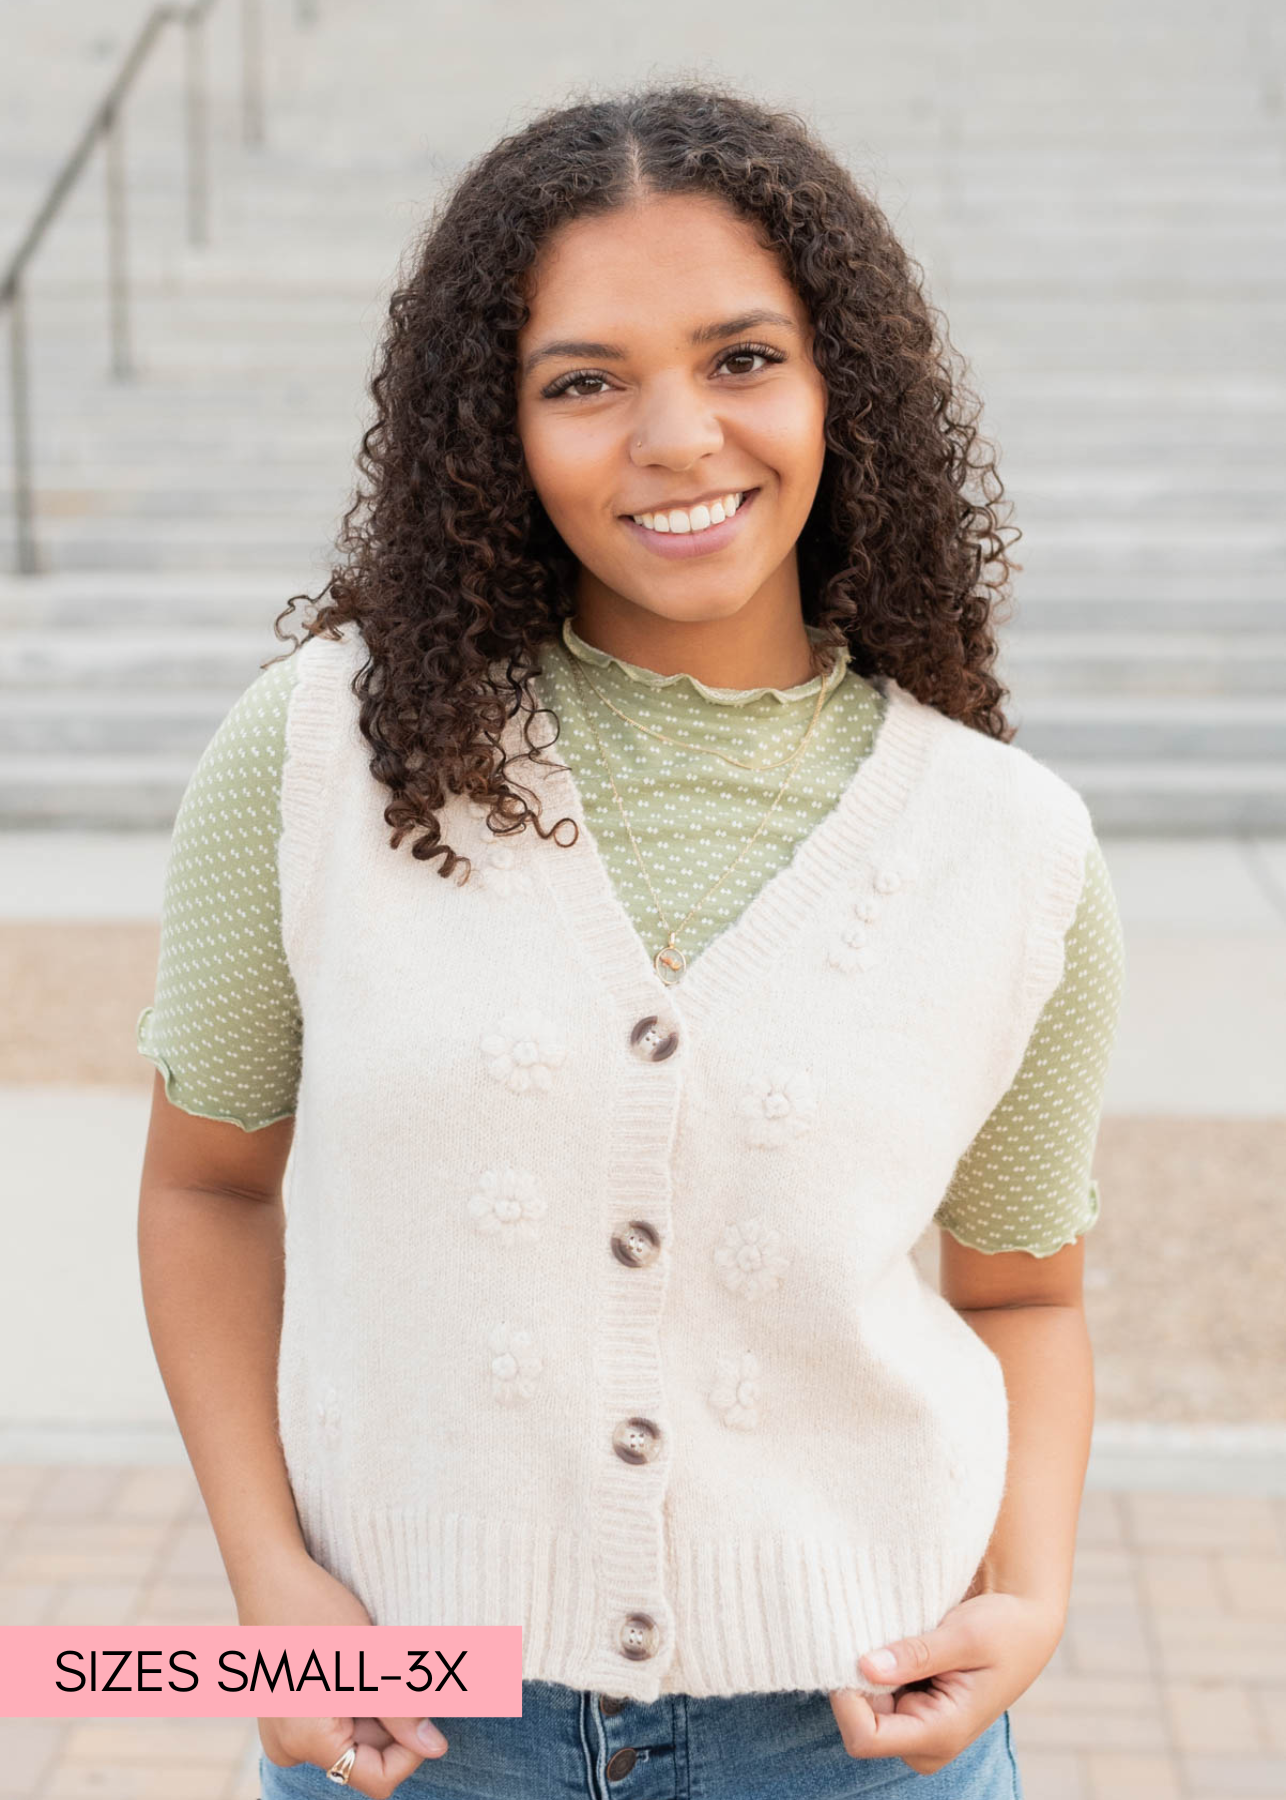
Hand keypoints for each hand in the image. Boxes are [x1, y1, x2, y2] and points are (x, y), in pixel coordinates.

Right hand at [239, 1548, 449, 1797]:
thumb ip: (403, 1711)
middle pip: (365, 1756)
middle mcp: (288, 1749)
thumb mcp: (370, 1660)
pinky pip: (332, 1722)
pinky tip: (353, 1664)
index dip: (409, 1749)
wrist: (268, 1575)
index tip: (422, 1708)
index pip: (376, 1778)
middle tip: (392, 1670)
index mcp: (306, 1742)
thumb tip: (437, 1749)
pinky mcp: (284, 1715)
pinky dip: (355, 1699)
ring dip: (374, 1706)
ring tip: (369, 1662)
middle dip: (390, 1720)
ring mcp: (282, 1733)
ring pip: (352, 1736)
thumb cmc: (316, 1610)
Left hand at [828, 1591, 1062, 1774]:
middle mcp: (927, 1743)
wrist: (1025, 1627)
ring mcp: (919, 1730)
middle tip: (878, 1635)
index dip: (846, 1698)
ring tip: (896, 1636)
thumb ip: (917, 1655)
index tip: (852, 1652)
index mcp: (942, 1733)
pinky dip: (877, 1669)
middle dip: (857, 1681)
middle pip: (859, 1723)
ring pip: (864, 1708)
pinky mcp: (915, 1712)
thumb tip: (866, 1667)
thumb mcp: (964, 1635)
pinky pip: (876, 1696)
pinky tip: (897, 1644)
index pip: (866, 1737)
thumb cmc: (1004, 1630)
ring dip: (868, 1672)